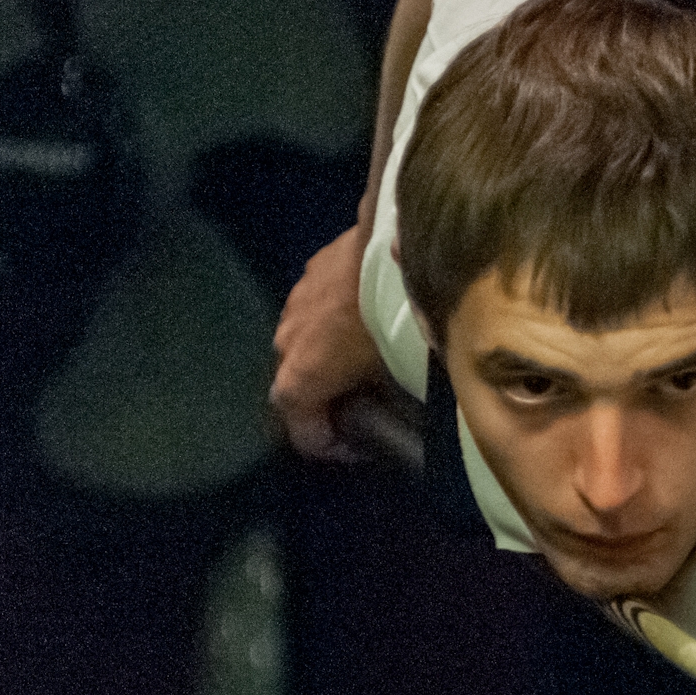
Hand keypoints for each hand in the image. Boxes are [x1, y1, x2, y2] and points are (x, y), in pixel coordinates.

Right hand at [268, 225, 385, 459]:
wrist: (391, 243)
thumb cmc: (396, 318)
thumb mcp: (402, 372)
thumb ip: (395, 402)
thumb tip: (410, 417)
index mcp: (301, 379)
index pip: (305, 437)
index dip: (334, 450)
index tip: (362, 446)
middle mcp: (285, 345)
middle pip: (299, 390)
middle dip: (328, 403)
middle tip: (367, 403)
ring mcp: (291, 306)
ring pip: (303, 347)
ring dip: (326, 360)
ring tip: (365, 358)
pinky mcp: (307, 274)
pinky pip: (313, 313)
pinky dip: (331, 325)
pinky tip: (363, 317)